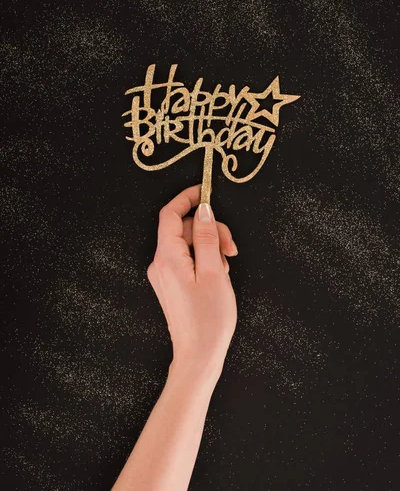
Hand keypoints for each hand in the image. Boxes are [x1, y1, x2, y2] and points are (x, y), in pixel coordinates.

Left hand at [146, 184, 237, 374]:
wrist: (198, 355)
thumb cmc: (209, 318)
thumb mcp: (214, 271)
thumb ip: (206, 237)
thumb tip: (203, 210)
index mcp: (167, 257)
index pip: (170, 214)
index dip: (187, 198)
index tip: (206, 191)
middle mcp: (160, 263)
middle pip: (184, 229)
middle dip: (210, 231)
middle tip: (231, 249)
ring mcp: (164, 274)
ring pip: (188, 244)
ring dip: (209, 247)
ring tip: (225, 268)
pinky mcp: (171, 283)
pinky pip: (187, 259)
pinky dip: (204, 260)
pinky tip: (217, 274)